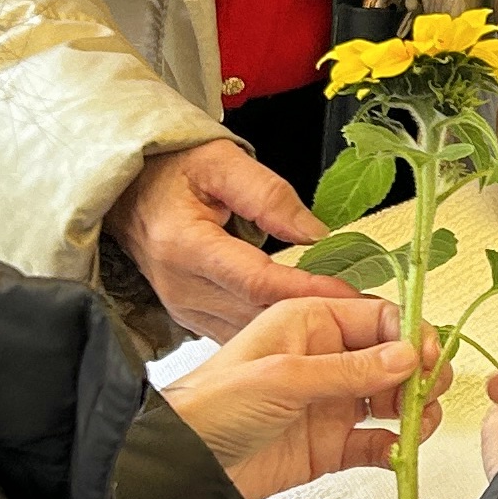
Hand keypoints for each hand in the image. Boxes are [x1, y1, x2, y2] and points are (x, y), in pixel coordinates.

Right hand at [106, 138, 361, 338]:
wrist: (128, 191)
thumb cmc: (171, 170)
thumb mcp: (220, 162)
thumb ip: (269, 194)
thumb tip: (314, 232)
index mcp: (185, 246)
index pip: (256, 279)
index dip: (306, 290)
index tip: (351, 297)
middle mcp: (181, 287)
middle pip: (256, 313)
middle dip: (314, 319)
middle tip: (369, 319)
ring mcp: (183, 309)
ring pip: (250, 332)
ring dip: (298, 336)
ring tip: (352, 330)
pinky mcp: (190, 317)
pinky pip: (238, 333)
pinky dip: (275, 335)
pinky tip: (313, 332)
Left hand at [160, 296, 449, 498]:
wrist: (183, 465)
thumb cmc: (213, 403)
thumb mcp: (284, 376)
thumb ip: (349, 369)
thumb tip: (406, 356)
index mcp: (311, 322)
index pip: (378, 317)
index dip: (409, 334)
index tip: (428, 357)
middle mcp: (326, 358)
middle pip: (392, 358)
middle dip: (419, 372)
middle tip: (430, 391)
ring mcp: (330, 403)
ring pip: (390, 400)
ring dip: (413, 410)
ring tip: (419, 423)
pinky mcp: (329, 445)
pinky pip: (374, 443)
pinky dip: (394, 447)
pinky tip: (399, 450)